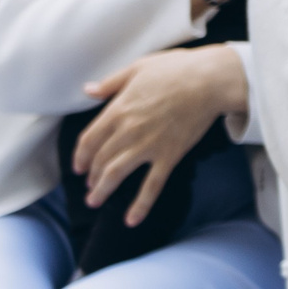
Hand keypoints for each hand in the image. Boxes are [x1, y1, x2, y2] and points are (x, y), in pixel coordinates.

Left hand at [72, 44, 246, 214]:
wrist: (210, 80)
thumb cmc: (176, 69)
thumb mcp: (137, 68)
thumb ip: (110, 83)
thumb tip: (87, 90)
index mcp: (118, 109)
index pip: (89, 139)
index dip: (80, 155)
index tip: (78, 166)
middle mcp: (128, 131)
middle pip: (100, 159)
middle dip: (91, 175)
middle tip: (90, 186)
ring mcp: (148, 145)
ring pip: (116, 174)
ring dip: (102, 191)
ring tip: (94, 202)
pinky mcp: (169, 155)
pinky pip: (151, 185)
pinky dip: (140, 205)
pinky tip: (131, 220)